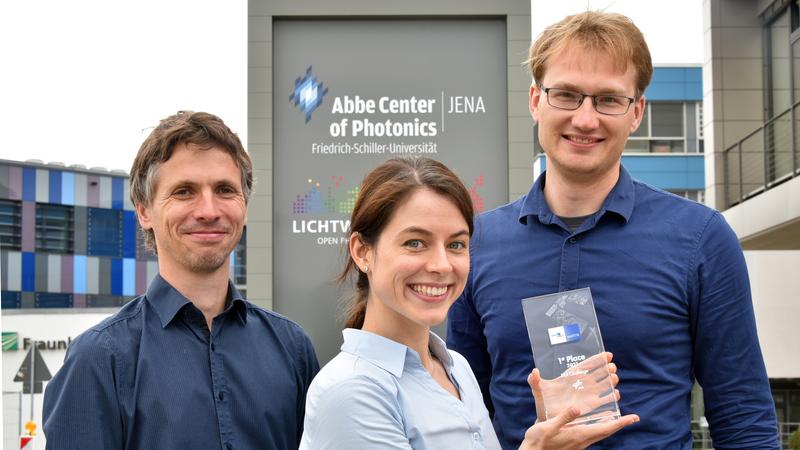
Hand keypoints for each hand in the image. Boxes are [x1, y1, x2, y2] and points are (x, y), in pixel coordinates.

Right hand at [518, 406, 638, 449]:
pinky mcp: (574, 444)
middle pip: (606, 432)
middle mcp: (582, 441)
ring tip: (617, 418)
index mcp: (579, 435)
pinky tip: (595, 423)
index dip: (621, 423)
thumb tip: (578, 407)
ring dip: (610, 426)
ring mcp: (578, 444)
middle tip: (632, 418)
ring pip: (599, 434)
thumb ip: (564, 417)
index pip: (605, 428)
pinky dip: (599, 428)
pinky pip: (592, 435)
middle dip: (619, 424)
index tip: (635, 418)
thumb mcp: (548, 426)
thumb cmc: (538, 441)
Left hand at [529, 352, 618, 420]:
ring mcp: (587, 394)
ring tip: (614, 378)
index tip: (608, 355)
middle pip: (598, 373)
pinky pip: (602, 400)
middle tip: (612, 367)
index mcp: (571, 376)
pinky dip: (610, 397)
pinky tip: (615, 395)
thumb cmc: (543, 403)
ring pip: (603, 385)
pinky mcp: (590, 406)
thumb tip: (534, 371)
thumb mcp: (538, 391)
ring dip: (610, 381)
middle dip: (606, 369)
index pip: (586, 365)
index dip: (597, 359)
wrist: (547, 418)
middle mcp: (582, 383)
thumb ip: (534, 381)